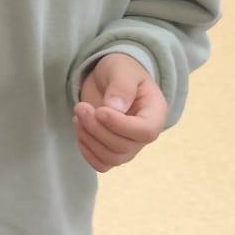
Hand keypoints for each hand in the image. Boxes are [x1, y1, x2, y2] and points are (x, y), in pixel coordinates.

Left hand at [73, 53, 168, 172]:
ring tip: (79, 115)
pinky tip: (80, 129)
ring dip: (88, 138)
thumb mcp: (121, 70)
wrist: (108, 78)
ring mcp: (129, 146)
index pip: (146, 132)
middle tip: (81, 107)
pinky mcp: (112, 151)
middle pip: (124, 147)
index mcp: (155, 113)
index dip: (120, 126)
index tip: (99, 110)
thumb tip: (115, 108)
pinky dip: (86, 150)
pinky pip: (101, 164)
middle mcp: (145, 134)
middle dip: (96, 129)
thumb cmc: (120, 70)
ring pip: (111, 158)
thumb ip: (121, 86)